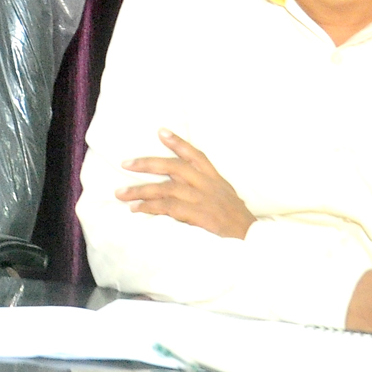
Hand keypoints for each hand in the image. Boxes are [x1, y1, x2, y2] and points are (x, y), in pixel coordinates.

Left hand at [116, 128, 254, 238]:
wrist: (251, 239)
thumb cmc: (234, 219)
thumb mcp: (224, 195)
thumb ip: (205, 186)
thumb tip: (178, 183)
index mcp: (215, 178)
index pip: (196, 155)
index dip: (178, 143)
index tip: (161, 132)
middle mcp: (207, 185)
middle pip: (174, 167)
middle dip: (148, 164)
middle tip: (126, 163)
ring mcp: (202, 200)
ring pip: (166, 189)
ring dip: (141, 190)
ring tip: (121, 194)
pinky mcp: (198, 215)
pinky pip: (168, 208)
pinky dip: (150, 207)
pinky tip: (136, 208)